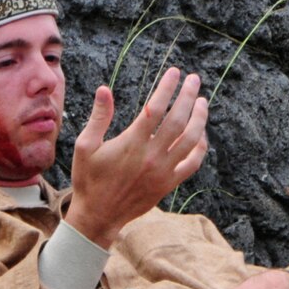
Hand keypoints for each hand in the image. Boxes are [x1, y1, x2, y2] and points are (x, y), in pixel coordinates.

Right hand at [64, 68, 207, 244]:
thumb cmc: (89, 179)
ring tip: (202, 101)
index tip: (174, 73)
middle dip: (188, 96)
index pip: (156, 108)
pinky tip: (201, 134)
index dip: (167, 87)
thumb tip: (104, 89)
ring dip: (200, 118)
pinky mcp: (169, 184)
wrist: (99, 215)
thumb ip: (98, 117)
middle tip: (194, 79)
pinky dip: (201, 147)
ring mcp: (163, 171)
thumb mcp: (86, 146)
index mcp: (132, 143)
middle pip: (178, 120)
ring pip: (191, 140)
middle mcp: (151, 156)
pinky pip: (192, 163)